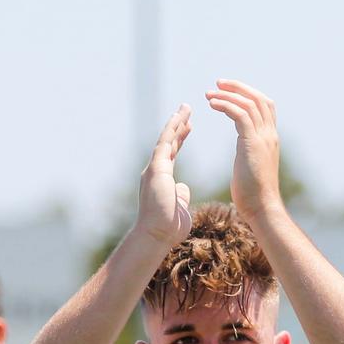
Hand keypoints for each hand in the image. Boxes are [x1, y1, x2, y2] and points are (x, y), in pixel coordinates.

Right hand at [136, 105, 192, 246]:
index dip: (180, 138)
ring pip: (166, 139)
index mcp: (161, 179)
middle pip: (168, 142)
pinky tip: (180, 118)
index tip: (188, 126)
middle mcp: (155, 171)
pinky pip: (165, 144)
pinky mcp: (156, 169)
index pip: (172, 153)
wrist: (156, 236)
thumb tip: (183, 188)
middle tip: (186, 110)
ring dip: (176, 122)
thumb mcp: (178, 207)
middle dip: (177, 125)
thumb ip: (180, 195)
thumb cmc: (167, 228)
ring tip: (185, 108)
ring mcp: (154, 169)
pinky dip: (172, 130)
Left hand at [205, 79, 282, 222]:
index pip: (264, 106)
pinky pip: (240, 114)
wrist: (262, 208)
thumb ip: (251, 155)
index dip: (247, 95)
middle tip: (218, 83)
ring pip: (249, 103)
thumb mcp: (253, 168)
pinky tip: (212, 104)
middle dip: (238, 87)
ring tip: (209, 94)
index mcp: (270, 139)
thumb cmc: (253, 196)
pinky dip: (226, 105)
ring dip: (228, 94)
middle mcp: (270, 134)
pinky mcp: (253, 143)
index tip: (228, 92)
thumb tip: (244, 158)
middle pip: (259, 98)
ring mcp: (263, 137)